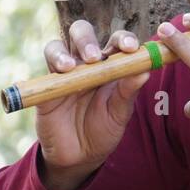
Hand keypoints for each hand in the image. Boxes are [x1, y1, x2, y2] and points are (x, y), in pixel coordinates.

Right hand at [35, 20, 149, 189]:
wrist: (80, 156)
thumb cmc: (104, 130)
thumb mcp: (120, 113)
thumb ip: (128, 92)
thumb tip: (145, 71)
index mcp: (109, 65)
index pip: (116, 42)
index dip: (124, 39)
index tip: (132, 48)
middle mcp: (85, 64)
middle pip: (81, 33)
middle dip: (87, 39)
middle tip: (96, 56)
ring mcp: (64, 73)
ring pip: (57, 45)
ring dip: (61, 52)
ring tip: (71, 66)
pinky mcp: (47, 86)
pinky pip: (45, 68)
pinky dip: (53, 64)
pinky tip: (62, 72)